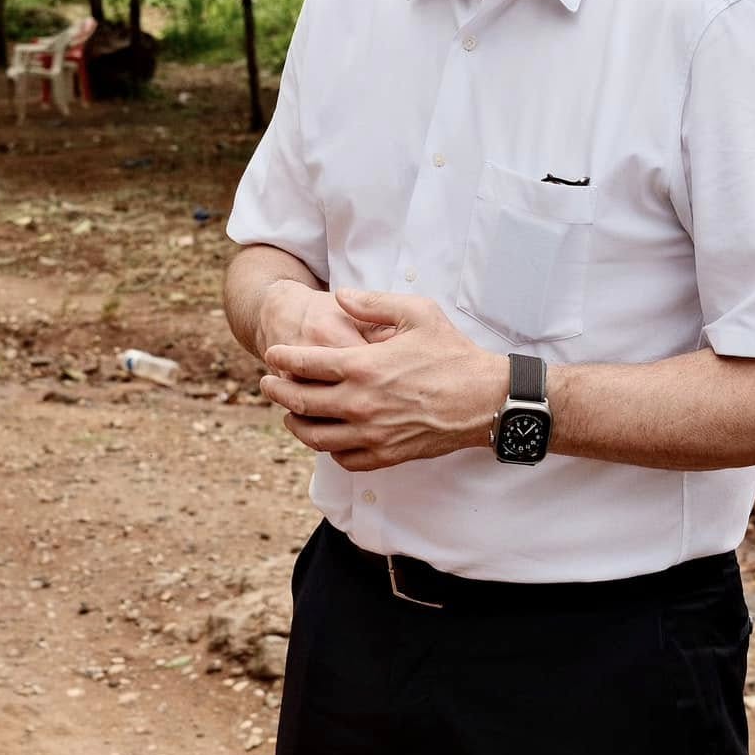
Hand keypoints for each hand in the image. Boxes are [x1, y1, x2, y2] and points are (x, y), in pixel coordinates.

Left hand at [259, 289, 506, 471]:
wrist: (487, 400)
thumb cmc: (453, 354)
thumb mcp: (417, 313)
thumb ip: (373, 303)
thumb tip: (341, 295)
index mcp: (363, 367)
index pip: (305, 365)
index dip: (282, 359)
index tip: (272, 356)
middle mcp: (361, 404)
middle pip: (301, 403)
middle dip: (277, 392)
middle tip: (267, 384)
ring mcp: (372, 434)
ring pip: (315, 437)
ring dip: (295, 424)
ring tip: (289, 414)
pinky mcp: (387, 455)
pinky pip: (344, 459)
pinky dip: (328, 449)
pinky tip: (327, 437)